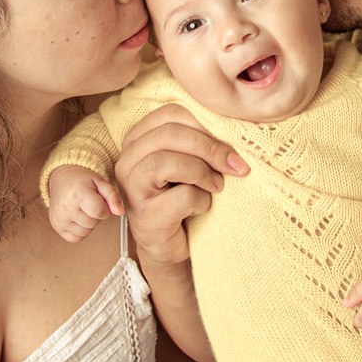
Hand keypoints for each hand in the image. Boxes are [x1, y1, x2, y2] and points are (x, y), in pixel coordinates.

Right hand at [48, 165, 123, 242]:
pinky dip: (80, 231)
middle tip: (90, 203)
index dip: (104, 209)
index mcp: (77, 194)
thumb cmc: (82, 180)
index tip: (100, 201)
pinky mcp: (56, 226)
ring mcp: (59, 219)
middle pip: (93, 223)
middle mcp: (66, 208)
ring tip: (84, 209)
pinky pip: (75, 238)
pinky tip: (78, 218)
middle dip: (97, 215)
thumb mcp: (100, 182)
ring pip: (85, 232)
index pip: (100, 212)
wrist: (61, 179)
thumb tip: (120, 212)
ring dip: (89, 223)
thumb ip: (113, 196)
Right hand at [115, 104, 247, 265]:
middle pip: (169, 134)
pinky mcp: (145, 217)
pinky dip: (201, 201)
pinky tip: (202, 207)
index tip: (230, 142)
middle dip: (209, 147)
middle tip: (234, 165)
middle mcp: (127, 161)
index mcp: (137, 140)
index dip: (204, 123)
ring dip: (202, 172)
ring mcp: (131, 190)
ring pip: (167, 162)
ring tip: (217, 186)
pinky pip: (181, 196)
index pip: (170, 113)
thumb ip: (200, 143)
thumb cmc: (182, 199)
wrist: (169, 247)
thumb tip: (234, 131)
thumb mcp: (189, 164)